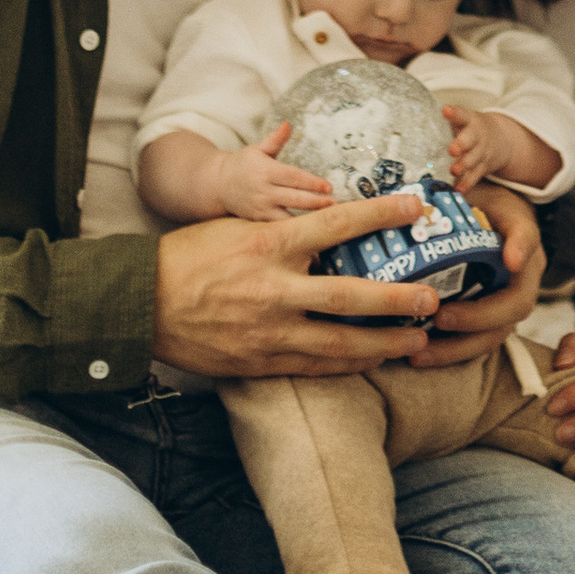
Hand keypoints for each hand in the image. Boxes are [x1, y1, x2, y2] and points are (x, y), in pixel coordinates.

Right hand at [150, 195, 441, 379]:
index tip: (415, 207)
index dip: (379, 215)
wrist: (141, 304)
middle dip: (397, 299)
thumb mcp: (236, 228)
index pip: (336, 224)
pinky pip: (314, 365)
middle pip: (350, 296)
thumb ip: (284, 232)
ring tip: (416, 339)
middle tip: (432, 298)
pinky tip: (372, 360)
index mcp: (269, 245)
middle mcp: (274, 289)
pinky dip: (347, 363)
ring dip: (383, 343)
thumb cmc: (189, 256)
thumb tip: (330, 227)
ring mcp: (269, 331)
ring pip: (339, 342)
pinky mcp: (260, 361)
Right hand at [213, 120, 333, 221]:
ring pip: (287, 218)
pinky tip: (311, 234)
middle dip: (316, 203)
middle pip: (294, 199)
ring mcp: (261, 209)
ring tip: (327, 222)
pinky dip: (293, 233)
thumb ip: (275, 139)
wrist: (219, 185)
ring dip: (308, 221)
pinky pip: (278, 229)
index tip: (329, 187)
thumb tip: (288, 124)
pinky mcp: (259, 222)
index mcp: (266, 171)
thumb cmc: (243, 164)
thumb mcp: (257, 149)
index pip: (293, 177)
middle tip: (335, 205)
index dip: (312, 183)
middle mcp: (263, 191)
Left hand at [409, 184, 546, 367]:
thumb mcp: (471, 192)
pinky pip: (478, 342)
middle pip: (516, 303)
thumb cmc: (476, 205)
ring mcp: (509, 300)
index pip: (527, 238)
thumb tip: (421, 207)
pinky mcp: (491, 319)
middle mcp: (523, 273)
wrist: (486, 219)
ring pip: (497, 333)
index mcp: (521, 236)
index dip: (521, 249)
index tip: (510, 260)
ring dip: (460, 347)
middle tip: (441, 317)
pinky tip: (418, 356)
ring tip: (421, 353)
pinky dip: (451, 352)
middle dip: (479, 316)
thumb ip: (456, 198)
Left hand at [444, 104, 514, 192]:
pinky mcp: (483, 167)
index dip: (454, 113)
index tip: (445, 111)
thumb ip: (448, 120)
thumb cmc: (472, 128)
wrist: (502, 139)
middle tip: (452, 150)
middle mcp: (477, 136)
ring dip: (463, 165)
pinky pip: (475, 176)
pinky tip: (458, 190)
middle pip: (470, 139)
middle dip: (461, 144)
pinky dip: (467, 184)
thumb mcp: (464, 119)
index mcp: (470, 121)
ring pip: (473, 159)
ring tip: (453, 171)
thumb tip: (416, 118)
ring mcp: (481, 153)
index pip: (461, 115)